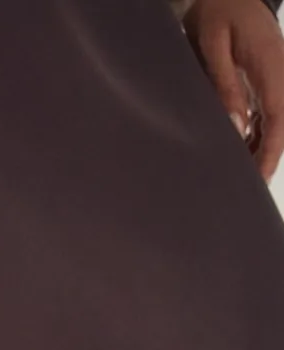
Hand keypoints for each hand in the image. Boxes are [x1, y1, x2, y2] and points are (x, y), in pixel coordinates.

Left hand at [181, 0, 283, 180]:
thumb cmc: (219, 12)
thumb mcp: (213, 44)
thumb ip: (224, 84)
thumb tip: (236, 125)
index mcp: (271, 69)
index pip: (277, 121)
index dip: (269, 153)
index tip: (260, 179)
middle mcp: (280, 78)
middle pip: (280, 128)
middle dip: (266, 159)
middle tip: (247, 191)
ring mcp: (275, 81)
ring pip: (274, 125)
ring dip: (261, 151)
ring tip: (241, 180)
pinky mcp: (266, 83)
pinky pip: (266, 117)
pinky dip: (256, 137)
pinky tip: (241, 154)